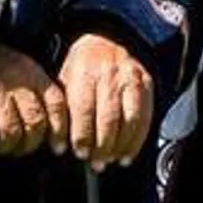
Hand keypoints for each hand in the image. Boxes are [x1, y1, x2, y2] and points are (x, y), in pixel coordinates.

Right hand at [0, 42, 66, 157]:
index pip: (56, 105)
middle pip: (35, 124)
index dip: (59, 130)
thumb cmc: (0, 69)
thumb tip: (54, 134)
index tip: (58, 148)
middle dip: (30, 144)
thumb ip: (41, 96)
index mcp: (35, 75)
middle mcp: (18, 83)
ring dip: (6, 147)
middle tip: (21, 148)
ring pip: (11, 133)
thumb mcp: (27, 71)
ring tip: (0, 146)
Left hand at [58, 33, 153, 170]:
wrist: (106, 40)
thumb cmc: (81, 67)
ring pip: (130, 118)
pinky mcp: (146, 83)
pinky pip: (146, 116)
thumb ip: (62, 108)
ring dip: (121, 145)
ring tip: (112, 160)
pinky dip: (138, 139)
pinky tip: (128, 153)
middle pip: (108, 117)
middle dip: (102, 146)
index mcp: (85, 72)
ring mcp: (131, 78)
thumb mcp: (64, 78)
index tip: (78, 152)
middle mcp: (110, 74)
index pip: (83, 109)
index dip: (81, 135)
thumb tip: (56, 142)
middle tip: (96, 162)